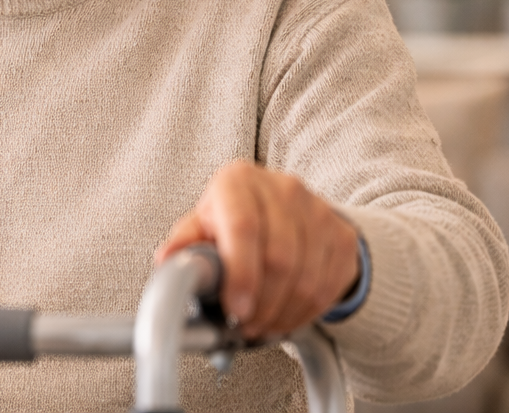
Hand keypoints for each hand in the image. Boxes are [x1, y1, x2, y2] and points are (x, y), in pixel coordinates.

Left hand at [157, 161, 361, 338]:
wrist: (286, 212)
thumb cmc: (234, 218)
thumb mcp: (203, 224)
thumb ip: (185, 243)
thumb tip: (166, 260)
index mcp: (238, 181)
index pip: (243, 226)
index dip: (240, 274)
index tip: (235, 310)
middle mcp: (282, 188)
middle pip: (279, 258)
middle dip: (260, 304)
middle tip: (244, 326)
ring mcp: (317, 210)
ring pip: (305, 279)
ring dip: (281, 315)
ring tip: (261, 325)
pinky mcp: (342, 235)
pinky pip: (327, 287)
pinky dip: (304, 314)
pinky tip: (284, 317)